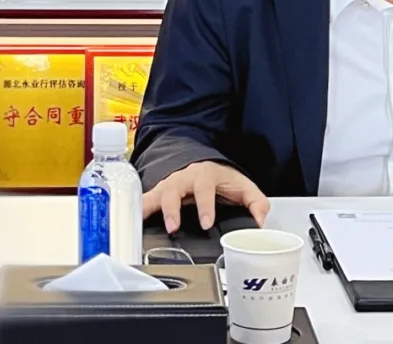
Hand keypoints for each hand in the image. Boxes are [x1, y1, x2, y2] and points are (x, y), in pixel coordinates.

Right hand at [142, 161, 269, 232]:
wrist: (205, 166)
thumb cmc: (222, 179)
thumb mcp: (243, 186)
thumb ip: (256, 202)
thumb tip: (260, 221)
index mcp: (206, 175)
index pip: (205, 189)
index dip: (205, 206)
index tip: (207, 222)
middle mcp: (184, 178)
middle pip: (174, 189)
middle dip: (173, 208)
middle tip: (173, 226)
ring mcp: (170, 185)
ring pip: (157, 193)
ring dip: (151, 208)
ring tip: (145, 224)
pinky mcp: (160, 193)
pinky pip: (146, 200)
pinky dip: (139, 209)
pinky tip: (132, 221)